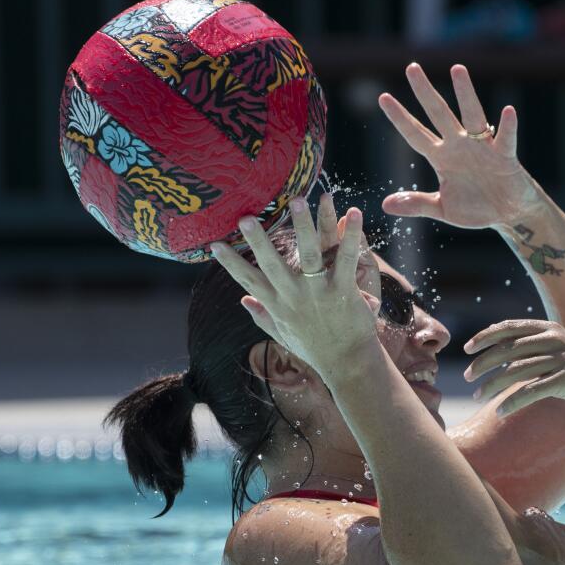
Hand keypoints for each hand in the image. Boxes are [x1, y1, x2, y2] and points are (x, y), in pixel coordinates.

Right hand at [210, 195, 379, 374]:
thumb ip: (262, 315)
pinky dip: (351, 235)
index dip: (230, 262)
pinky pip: (347, 258)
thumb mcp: (283, 334)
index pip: (248, 280)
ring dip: (303, 226)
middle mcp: (294, 296)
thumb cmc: (315, 348)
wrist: (347, 364)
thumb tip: (243, 300)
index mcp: (277, 304)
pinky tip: (352, 213)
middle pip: (272, 264)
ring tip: (297, 200)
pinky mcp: (343, 290)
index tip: (213, 243)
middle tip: (245, 217)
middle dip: (258, 240)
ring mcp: (318, 292)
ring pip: (308, 254)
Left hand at [378, 63, 541, 229]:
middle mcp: (460, 146)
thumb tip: (385, 205)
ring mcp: (483, 148)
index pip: (416, 134)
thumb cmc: (477, 208)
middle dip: (425, 92)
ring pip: (471, 116)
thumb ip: (417, 204)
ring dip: (465, 93)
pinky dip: (508, 126)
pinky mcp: (505, 157)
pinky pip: (506, 139)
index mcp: (442, 158)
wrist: (509, 215)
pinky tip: (508, 111)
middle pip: (439, 114)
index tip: (383, 98)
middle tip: (411, 67)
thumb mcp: (443, 208)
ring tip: (457, 69)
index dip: (400, 118)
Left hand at [463, 320, 564, 416]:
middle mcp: (553, 340)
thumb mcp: (559, 352)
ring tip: (478, 397)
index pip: (509, 327)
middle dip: (482, 363)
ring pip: (515, 371)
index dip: (485, 336)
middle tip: (467, 377)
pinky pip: (531, 391)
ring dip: (492, 385)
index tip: (467, 349)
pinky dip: (512, 403)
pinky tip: (500, 413)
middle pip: (507, 349)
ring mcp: (560, 359)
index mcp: (549, 329)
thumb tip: (502, 360)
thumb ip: (534, 351)